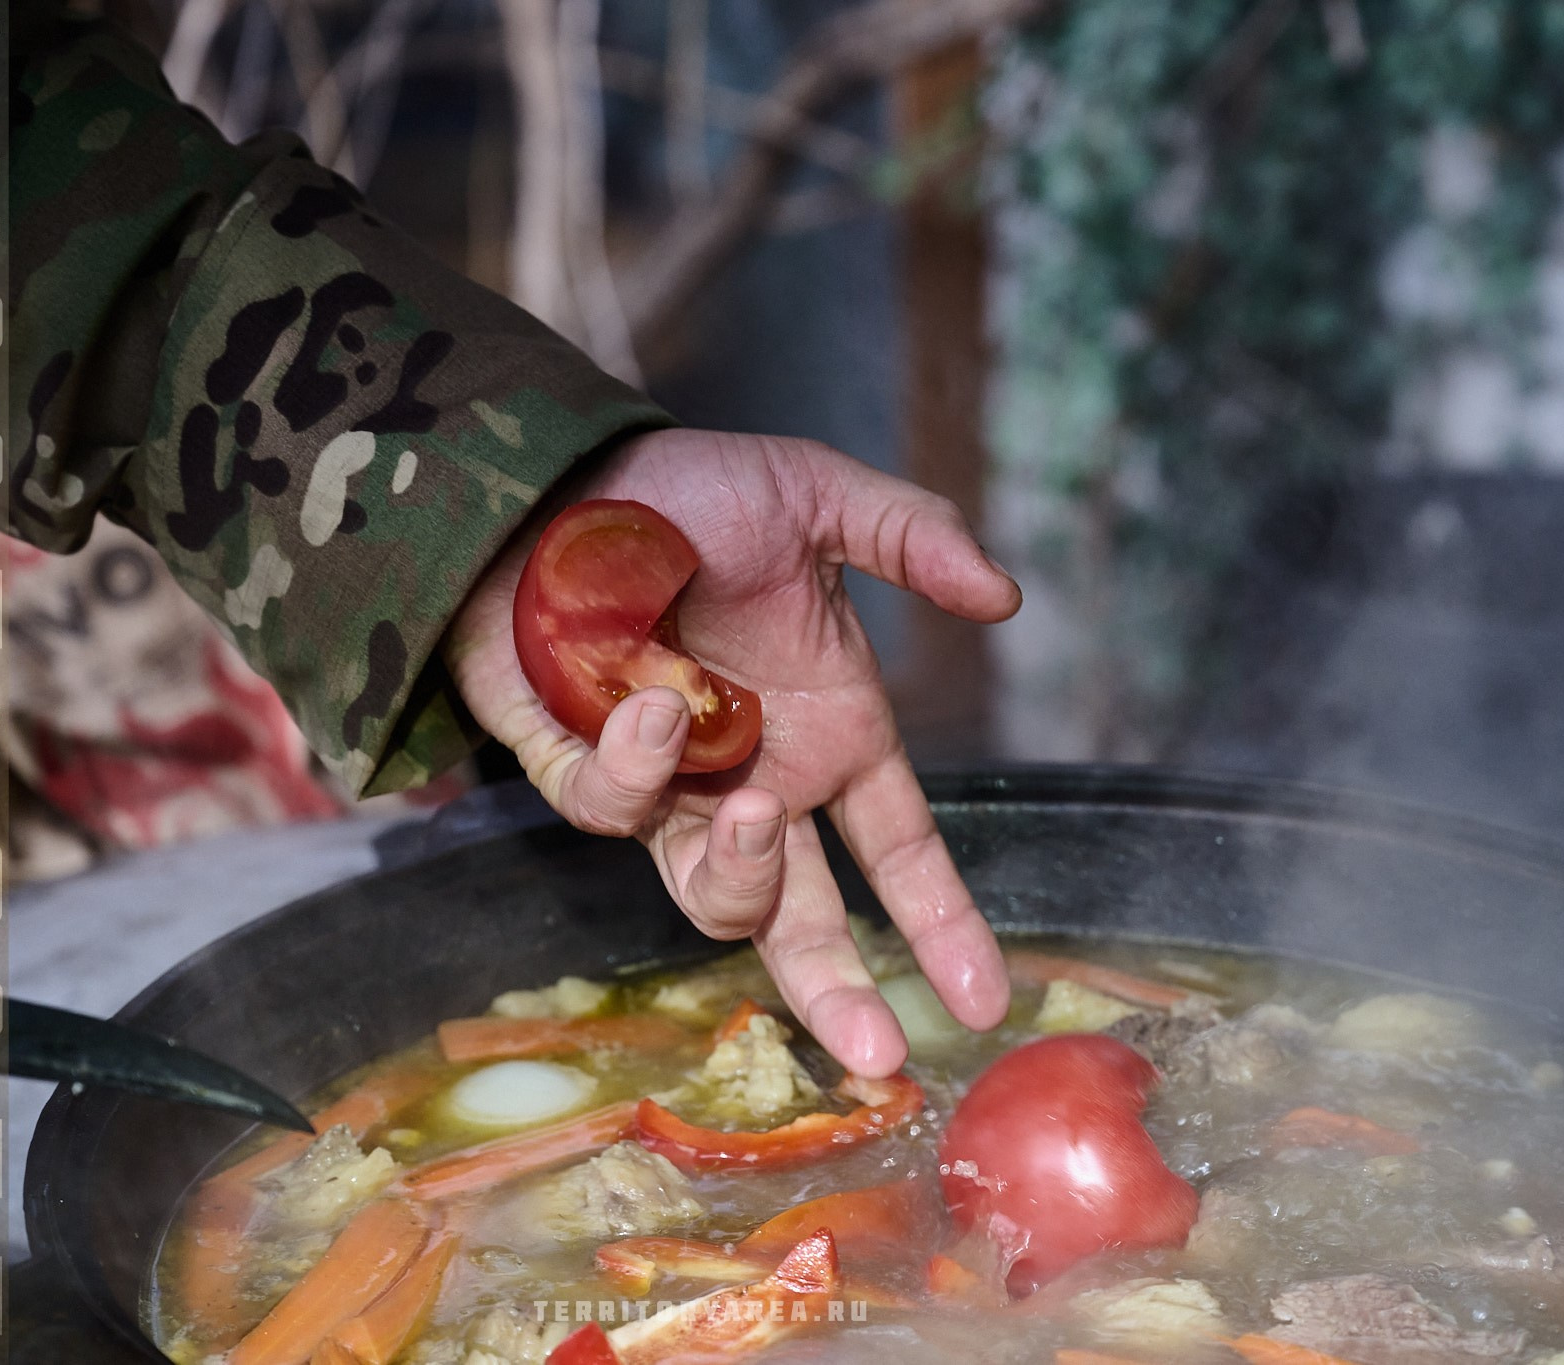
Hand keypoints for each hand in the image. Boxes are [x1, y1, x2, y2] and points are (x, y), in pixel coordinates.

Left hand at [443, 429, 1021, 1075]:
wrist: (556, 472)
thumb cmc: (689, 488)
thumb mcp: (814, 495)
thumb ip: (910, 537)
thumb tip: (1006, 596)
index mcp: (828, 733)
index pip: (899, 852)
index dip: (941, 925)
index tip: (984, 1001)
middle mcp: (756, 780)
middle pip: (803, 918)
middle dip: (838, 991)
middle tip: (874, 1053)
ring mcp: (668, 792)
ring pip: (711, 895)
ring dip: (743, 875)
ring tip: (755, 812)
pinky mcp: (579, 773)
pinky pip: (613, 812)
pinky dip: (638, 773)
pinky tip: (651, 708)